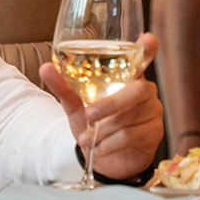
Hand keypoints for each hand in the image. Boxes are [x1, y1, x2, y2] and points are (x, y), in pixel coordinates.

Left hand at [40, 32, 165, 180]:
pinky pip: (132, 135)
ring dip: (103, 131)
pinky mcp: (154, 132)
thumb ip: (64, 88)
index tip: (147, 39)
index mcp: (129, 77)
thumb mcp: (77, 107)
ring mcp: (153, 111)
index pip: (143, 57)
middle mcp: (145, 90)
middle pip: (136, 90)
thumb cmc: (96, 126)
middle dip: (110, 104)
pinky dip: (110, 144)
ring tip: (86, 140)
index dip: (147, 48)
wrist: (108, 160)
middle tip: (88, 115)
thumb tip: (45, 67)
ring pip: (130, 117)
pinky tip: (98, 149)